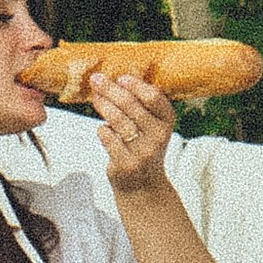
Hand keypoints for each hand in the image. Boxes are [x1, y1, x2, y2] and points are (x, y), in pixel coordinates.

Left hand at [89, 70, 176, 191]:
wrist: (144, 186)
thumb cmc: (143, 147)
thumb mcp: (151, 126)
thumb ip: (141, 104)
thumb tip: (118, 76)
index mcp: (167, 121)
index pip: (154, 97)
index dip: (136, 85)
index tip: (120, 77)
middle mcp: (159, 136)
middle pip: (131, 105)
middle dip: (111, 90)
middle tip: (96, 79)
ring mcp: (143, 151)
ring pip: (117, 120)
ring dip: (103, 105)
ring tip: (95, 97)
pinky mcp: (127, 164)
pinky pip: (108, 138)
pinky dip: (102, 130)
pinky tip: (103, 129)